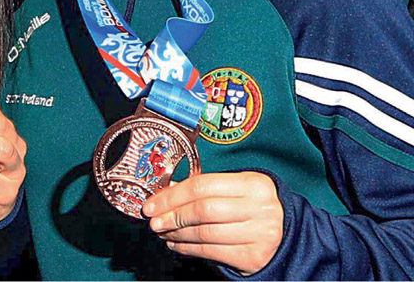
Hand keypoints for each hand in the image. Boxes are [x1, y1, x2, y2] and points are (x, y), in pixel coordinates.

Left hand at [142, 172, 283, 275]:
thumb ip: (206, 188)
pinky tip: (177, 244)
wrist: (288, 232)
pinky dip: (189, 249)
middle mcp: (259, 207)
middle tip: (154, 221)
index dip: (172, 196)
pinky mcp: (254, 256)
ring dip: (177, 234)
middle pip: (202, 210)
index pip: (202, 186)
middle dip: (172, 216)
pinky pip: (212, 252)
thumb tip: (165, 195)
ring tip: (164, 232)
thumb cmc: (254, 206)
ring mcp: (260, 234)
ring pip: (205, 233)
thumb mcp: (237, 188)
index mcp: (253, 183)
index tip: (153, 203)